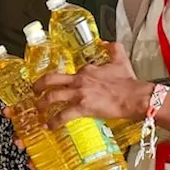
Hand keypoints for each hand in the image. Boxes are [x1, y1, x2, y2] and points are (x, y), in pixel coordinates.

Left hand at [32, 42, 153, 127]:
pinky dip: (53, 122)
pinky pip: (63, 115)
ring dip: (42, 104)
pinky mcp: (83, 108)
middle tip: (34, 91)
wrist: (134, 96)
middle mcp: (79, 80)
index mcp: (86, 70)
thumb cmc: (129, 82)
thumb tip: (108, 43)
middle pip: (51, 80)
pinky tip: (48, 127)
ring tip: (38, 110)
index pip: (69, 73)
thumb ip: (113, 49)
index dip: (62, 80)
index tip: (57, 84)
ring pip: (52, 97)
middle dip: (38, 85)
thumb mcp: (120, 60)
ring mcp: (79, 94)